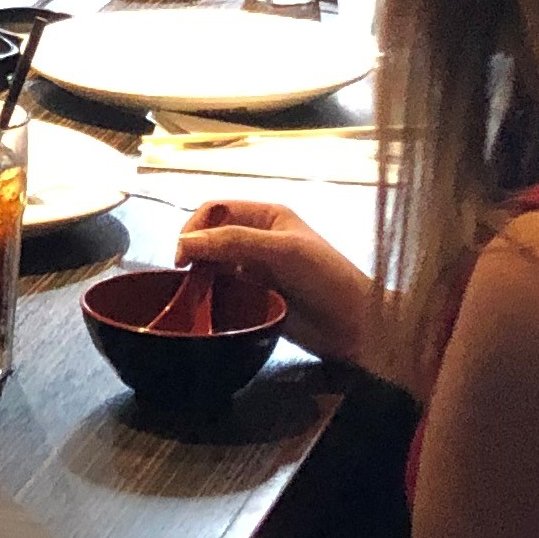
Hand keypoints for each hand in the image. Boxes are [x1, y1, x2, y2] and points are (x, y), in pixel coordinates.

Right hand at [178, 199, 387, 375]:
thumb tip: (185, 243)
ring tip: (189, 296)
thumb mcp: (282, 251)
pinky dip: (209, 297)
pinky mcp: (255, 299)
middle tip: (182, 279)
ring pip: (213, 266)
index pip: (215, 210)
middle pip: (210, 237)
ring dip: (198, 277)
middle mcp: (258, 239)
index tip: (182, 257)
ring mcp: (256, 270)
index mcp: (267, 216)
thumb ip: (234, 242)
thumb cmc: (327, 279)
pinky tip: (204, 308)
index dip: (194, 228)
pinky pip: (222, 292)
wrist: (356, 326)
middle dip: (193, 253)